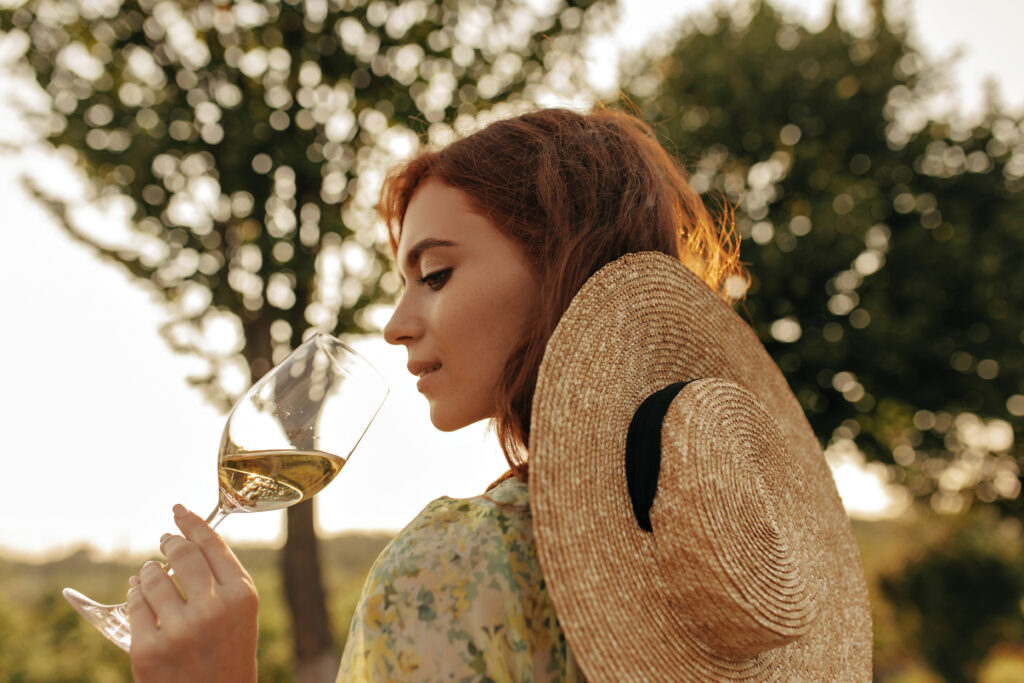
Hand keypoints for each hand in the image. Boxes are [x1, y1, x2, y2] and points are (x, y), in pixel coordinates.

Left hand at [126, 504, 257, 682]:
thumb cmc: (227, 653)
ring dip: (148, 571)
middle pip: (182, 554)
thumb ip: (222, 579)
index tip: (179, 511)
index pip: (212, 545)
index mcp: (242, 596)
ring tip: (150, 574)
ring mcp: (179, 629)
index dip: (192, 523)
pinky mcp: (149, 649)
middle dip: (169, 542)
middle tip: (165, 540)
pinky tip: (137, 592)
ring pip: (153, 577)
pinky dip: (134, 593)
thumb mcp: (239, 614)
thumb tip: (188, 540)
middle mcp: (214, 609)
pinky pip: (135, 605)